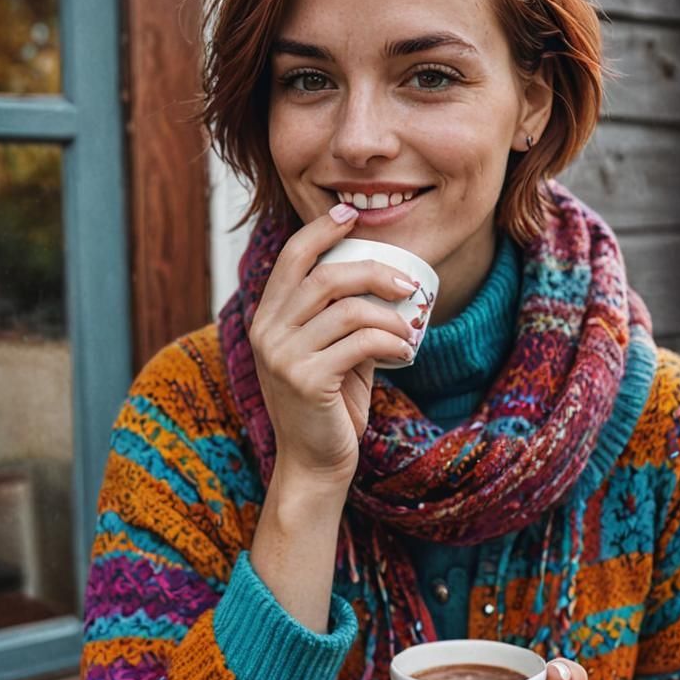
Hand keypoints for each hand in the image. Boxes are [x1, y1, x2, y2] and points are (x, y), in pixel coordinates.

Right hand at [248, 205, 418, 487]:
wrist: (314, 463)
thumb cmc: (329, 405)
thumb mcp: (329, 351)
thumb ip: (340, 317)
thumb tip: (381, 275)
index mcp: (268, 318)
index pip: (291, 257)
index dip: (321, 229)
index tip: (353, 216)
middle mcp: (267, 332)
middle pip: (326, 277)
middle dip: (375, 272)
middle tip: (409, 284)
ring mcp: (283, 357)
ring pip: (349, 310)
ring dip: (392, 315)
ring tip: (411, 330)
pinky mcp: (307, 381)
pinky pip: (361, 343)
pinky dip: (392, 342)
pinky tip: (406, 353)